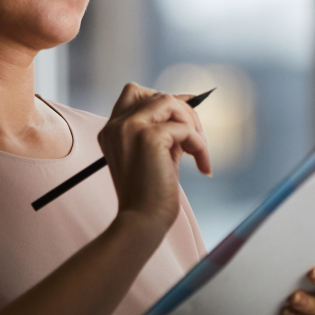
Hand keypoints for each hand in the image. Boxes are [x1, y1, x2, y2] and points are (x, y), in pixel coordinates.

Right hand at [97, 83, 211, 233]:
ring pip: (170, 102)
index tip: (187, 113)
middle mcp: (116, 125)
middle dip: (184, 112)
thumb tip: (188, 104)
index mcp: (112, 130)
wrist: (142, 222)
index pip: (134, 93)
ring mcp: (129, 128)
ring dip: (192, 124)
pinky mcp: (147, 137)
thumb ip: (165, 129)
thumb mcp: (156, 154)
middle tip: (197, 139)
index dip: (164, 98)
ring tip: (199, 151)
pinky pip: (184, 129)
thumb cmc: (150, 194)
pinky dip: (199, 145)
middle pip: (157, 95)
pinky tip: (202, 166)